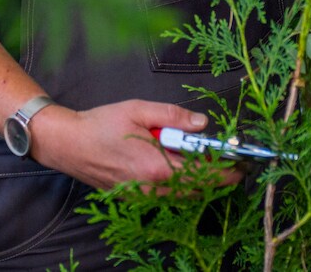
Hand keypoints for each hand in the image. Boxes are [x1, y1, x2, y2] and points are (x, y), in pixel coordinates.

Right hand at [30, 98, 243, 191]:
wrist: (68, 144)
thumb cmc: (99, 124)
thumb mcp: (137, 109)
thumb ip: (173, 116)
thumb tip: (203, 123)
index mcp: (157, 166)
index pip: (205, 173)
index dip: (228, 168)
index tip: (242, 160)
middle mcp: (153, 189)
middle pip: (200, 189)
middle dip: (217, 175)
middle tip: (228, 159)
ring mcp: (144, 198)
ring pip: (185, 196)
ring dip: (199, 181)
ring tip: (202, 160)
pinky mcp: (136, 200)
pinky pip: (169, 197)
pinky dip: (181, 185)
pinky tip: (176, 167)